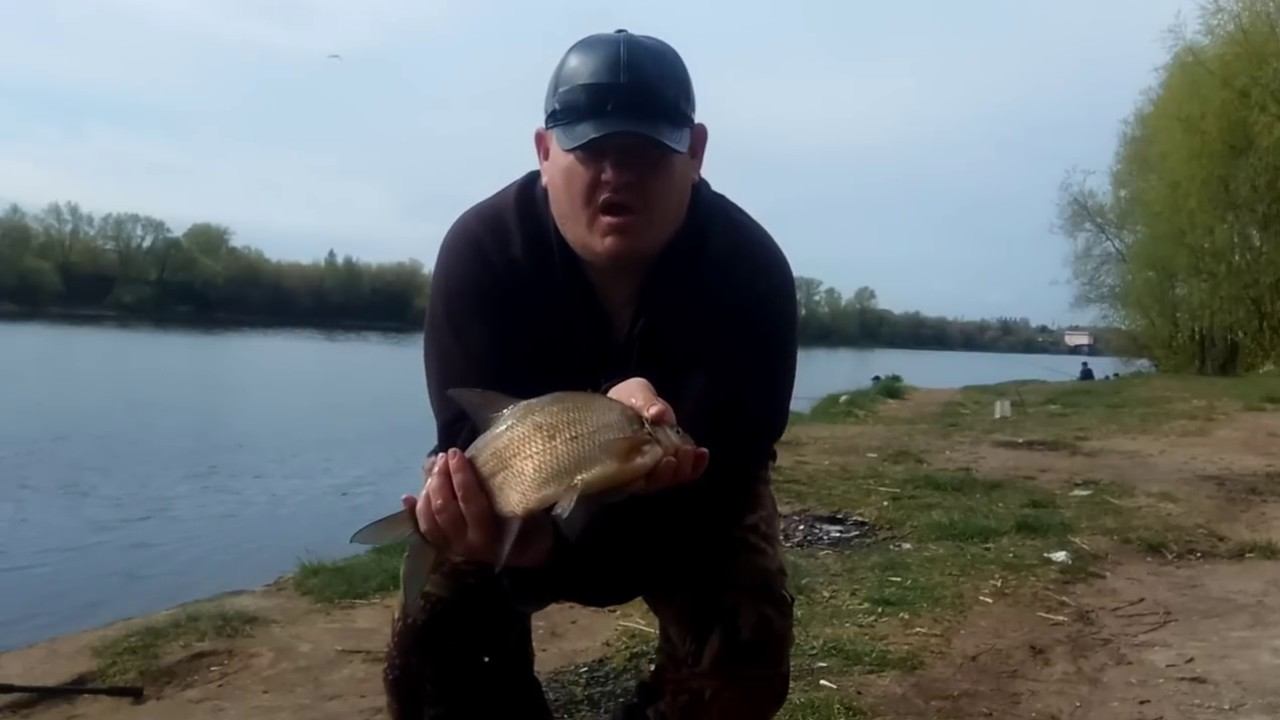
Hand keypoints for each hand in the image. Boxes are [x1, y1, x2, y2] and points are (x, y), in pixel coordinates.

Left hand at [400, 448, 553, 566]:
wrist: (530, 558)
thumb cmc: (533, 530)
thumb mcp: (530, 513)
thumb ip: (513, 494)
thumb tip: (492, 462)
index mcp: (489, 536)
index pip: (470, 502)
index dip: (461, 476)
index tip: (457, 453)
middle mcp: (466, 544)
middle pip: (444, 509)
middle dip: (441, 479)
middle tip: (444, 457)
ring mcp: (452, 548)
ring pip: (429, 520)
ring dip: (428, 491)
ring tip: (434, 469)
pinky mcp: (444, 548)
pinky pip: (423, 531)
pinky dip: (413, 513)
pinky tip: (407, 496)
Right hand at [606, 377, 709, 492]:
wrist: (639, 399)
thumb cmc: (629, 398)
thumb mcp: (633, 393)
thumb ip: (643, 402)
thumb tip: (658, 413)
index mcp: (618, 456)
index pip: (631, 475)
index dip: (648, 473)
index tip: (663, 460)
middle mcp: (636, 467)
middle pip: (652, 482)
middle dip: (668, 472)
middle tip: (679, 453)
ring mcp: (655, 467)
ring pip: (669, 479)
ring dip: (683, 469)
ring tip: (690, 450)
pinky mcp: (672, 462)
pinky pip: (685, 472)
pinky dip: (696, 466)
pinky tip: (702, 453)